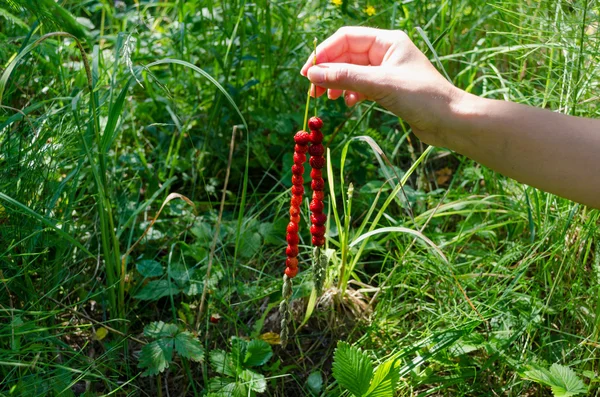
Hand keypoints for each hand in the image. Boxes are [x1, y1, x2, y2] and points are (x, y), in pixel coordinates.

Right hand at [301, 26, 461, 145]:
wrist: (450, 121)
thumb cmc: (421, 97)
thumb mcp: (379, 84)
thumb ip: (345, 77)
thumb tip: (313, 75)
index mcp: (387, 41)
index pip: (346, 38)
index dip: (324, 53)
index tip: (308, 73)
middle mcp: (386, 52)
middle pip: (346, 56)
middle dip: (328, 72)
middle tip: (313, 92)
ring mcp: (387, 71)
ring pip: (352, 72)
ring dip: (337, 84)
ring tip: (328, 100)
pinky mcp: (388, 89)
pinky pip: (361, 86)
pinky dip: (351, 93)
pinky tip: (348, 104)